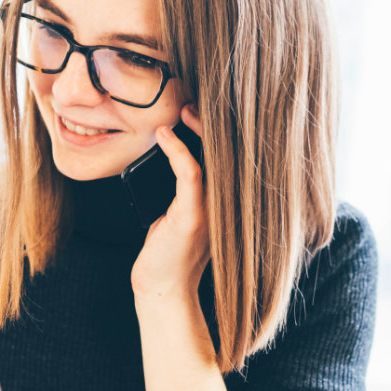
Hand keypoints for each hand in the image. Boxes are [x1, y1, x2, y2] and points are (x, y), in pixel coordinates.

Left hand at [130, 103, 208, 303]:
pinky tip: (164, 136)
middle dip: (212, 123)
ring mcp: (211, 210)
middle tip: (192, 101)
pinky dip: (177, 151)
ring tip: (182, 110)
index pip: (227, 158)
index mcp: (223, 202)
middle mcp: (224, 204)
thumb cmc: (166, 252)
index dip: (217, 131)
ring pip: (212, 158)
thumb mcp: (176, 214)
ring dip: (197, 130)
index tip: (198, 109)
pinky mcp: (192, 217)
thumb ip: (182, 191)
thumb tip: (169, 157)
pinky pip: (191, 174)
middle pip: (227, 153)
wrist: (163, 289)